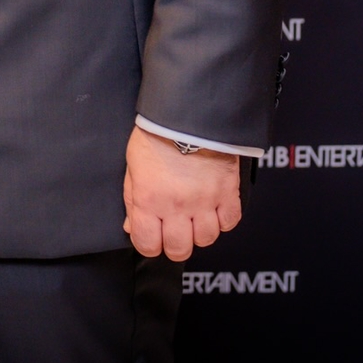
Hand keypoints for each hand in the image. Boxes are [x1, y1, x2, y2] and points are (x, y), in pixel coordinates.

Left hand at [123, 127, 241, 260]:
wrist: (187, 112)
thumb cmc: (156, 136)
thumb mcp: (134, 167)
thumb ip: (133, 201)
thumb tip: (132, 227)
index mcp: (149, 200)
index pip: (147, 245)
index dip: (149, 245)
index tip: (152, 237)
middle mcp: (177, 205)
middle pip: (179, 250)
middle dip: (175, 245)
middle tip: (175, 232)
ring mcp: (205, 201)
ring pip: (207, 239)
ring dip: (200, 232)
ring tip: (195, 217)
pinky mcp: (227, 191)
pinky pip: (230, 222)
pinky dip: (223, 220)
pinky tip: (214, 209)